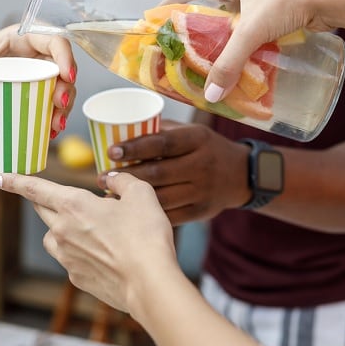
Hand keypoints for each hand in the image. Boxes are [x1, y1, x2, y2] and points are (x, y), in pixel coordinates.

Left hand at [0, 24, 76, 135]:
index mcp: (24, 38)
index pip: (54, 41)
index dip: (66, 56)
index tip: (67, 76)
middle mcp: (38, 54)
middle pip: (63, 68)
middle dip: (66, 88)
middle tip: (59, 105)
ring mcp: (40, 73)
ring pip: (62, 87)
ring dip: (63, 108)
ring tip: (55, 126)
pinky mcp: (37, 90)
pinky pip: (51, 102)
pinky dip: (53, 117)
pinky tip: (50, 132)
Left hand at [0, 171, 176, 312]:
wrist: (149, 283)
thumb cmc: (145, 236)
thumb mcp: (141, 195)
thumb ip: (122, 181)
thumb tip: (113, 179)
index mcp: (74, 205)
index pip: (35, 189)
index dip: (16, 181)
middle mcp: (62, 231)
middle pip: (42, 211)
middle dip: (42, 201)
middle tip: (51, 196)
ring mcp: (67, 257)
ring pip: (53, 237)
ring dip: (62, 229)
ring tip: (87, 228)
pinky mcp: (76, 278)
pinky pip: (69, 259)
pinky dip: (78, 252)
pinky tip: (101, 253)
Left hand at [106, 121, 249, 223]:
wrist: (243, 176)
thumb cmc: (207, 149)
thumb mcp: (193, 132)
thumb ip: (162, 131)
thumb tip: (122, 130)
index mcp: (198, 140)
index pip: (162, 143)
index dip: (135, 147)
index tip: (111, 151)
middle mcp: (202, 165)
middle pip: (158, 173)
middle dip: (126, 177)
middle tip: (101, 178)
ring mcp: (202, 191)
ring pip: (161, 197)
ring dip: (131, 199)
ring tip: (108, 196)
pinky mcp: (200, 212)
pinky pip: (169, 215)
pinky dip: (146, 215)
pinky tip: (128, 212)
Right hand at [181, 0, 341, 101]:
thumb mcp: (252, 30)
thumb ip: (229, 62)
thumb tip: (212, 93)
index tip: (166, 14)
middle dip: (208, 17)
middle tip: (195, 40)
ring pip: (243, 7)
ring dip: (233, 26)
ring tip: (221, 50)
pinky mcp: (287, 0)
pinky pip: (261, 17)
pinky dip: (253, 31)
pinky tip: (250, 50)